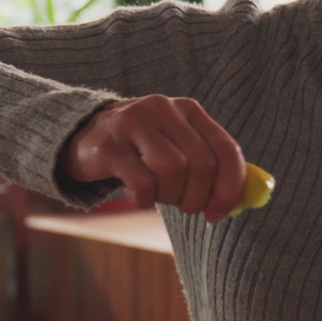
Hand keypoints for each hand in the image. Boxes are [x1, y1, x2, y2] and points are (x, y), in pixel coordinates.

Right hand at [59, 95, 245, 218]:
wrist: (80, 138)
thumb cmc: (138, 151)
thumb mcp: (175, 148)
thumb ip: (209, 166)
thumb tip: (241, 200)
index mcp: (186, 109)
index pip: (225, 148)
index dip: (230, 187)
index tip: (219, 212)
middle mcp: (162, 108)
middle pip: (200, 164)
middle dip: (197, 197)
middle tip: (186, 208)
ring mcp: (132, 123)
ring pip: (172, 172)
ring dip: (169, 197)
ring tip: (158, 196)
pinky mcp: (109, 145)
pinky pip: (142, 183)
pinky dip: (144, 199)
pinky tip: (136, 195)